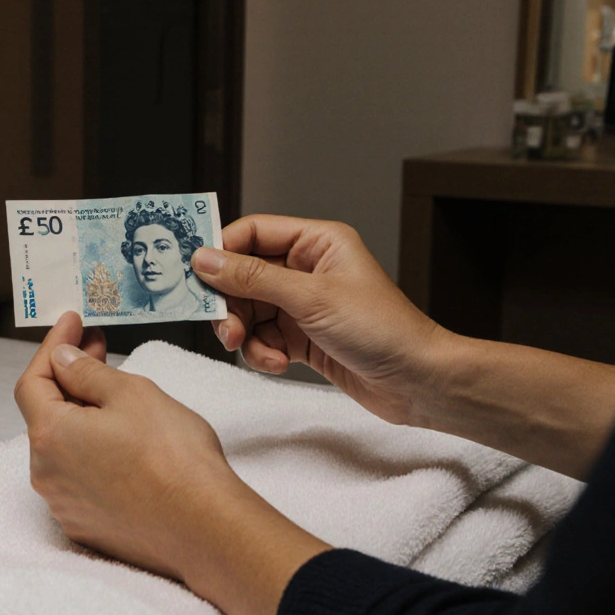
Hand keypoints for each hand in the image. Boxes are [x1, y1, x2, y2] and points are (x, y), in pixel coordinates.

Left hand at [15, 312, 331, 614]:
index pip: (32, 382)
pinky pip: (79, 478)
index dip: (51, 348)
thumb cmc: (175, 459)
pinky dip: (93, 452)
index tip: (71, 324)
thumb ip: (87, 372)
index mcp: (50, 436)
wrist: (206, 527)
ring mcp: (65, 505)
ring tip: (116, 394)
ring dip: (81, 416)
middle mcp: (47, 475)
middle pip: (45, 415)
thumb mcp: (132, 393)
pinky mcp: (86, 525)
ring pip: (64, 448)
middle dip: (69, 378)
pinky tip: (123, 440)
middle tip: (96, 348)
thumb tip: (63, 359)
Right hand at [191, 215, 445, 425]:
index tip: (196, 274)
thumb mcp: (312, 298)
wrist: (419, 381)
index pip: (253, 233)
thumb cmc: (385, 330)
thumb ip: (253, 278)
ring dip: (246, 335)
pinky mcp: (303, 338)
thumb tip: (207, 260)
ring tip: (258, 352)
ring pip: (249, 312)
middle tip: (226, 328)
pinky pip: (263, 339)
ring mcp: (304, 305)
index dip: (222, 251)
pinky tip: (279, 364)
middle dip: (230, 305)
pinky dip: (263, 353)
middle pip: (243, 276)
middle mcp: (307, 270)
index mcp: (317, 242)